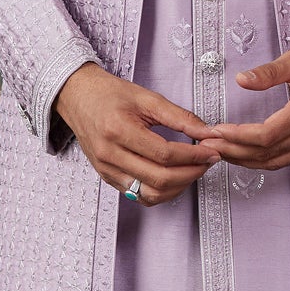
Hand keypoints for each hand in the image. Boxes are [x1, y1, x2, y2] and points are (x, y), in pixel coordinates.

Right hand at [53, 63, 220, 204]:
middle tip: (208, 162)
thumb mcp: (147, 98)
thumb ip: (179, 117)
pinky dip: (161, 193)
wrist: (78, 97)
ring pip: (150, 194)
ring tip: (193, 170)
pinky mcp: (107, 178)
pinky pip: (138, 196)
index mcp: (119, 130)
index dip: (193, 156)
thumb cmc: (110, 94)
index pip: (164, 154)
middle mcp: (110, 154)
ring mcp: (107, 170)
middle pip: (159, 178)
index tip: (211, 151)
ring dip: (178, 187)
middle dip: (191, 173)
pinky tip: (174, 179)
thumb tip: (207, 132)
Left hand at [203, 29, 289, 171]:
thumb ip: (269, 72)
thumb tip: (241, 80)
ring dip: (245, 160)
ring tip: (220, 152)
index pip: (266, 135)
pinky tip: (245, 152)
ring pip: (277, 162)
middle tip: (207, 146)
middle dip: (234, 152)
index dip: (237, 137)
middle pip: (268, 154)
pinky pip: (288, 159)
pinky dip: (263, 159)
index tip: (215, 131)